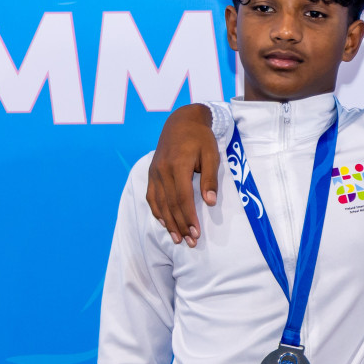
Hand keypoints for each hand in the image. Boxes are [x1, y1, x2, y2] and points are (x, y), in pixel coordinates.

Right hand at [146, 103, 218, 246]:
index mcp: (178, 165)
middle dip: (180, 225)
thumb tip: (210, 202)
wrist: (181, 121)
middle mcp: (162, 170)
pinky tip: (164, 223)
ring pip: (160, 203)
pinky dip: (157, 211)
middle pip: (170, 204)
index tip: (196, 233)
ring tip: (178, 239)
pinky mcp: (152, 173)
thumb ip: (210, 178)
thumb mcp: (211, 154)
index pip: (183, 198)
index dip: (189, 217)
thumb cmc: (200, 138)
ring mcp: (154, 172)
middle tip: (190, 242)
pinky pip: (152, 196)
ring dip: (169, 223)